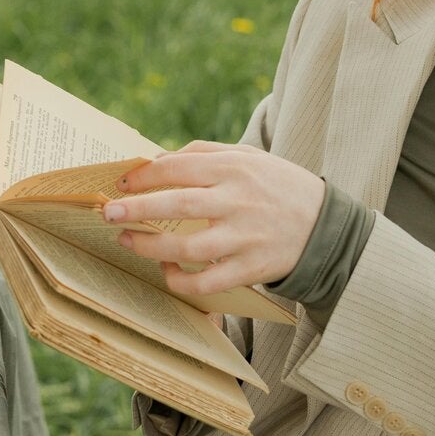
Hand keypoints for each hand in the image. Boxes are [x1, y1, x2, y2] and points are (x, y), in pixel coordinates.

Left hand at [102, 142, 326, 295]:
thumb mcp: (248, 157)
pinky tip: (166, 271)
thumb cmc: (277, 186)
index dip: (145, 176)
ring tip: (126, 241)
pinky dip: (181, 281)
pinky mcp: (251, 268)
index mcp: (235, 169)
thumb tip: (157, 159)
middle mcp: (238, 202)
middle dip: (137, 209)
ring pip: (188, 248)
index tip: (121, 183)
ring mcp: (245, 238)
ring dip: (150, 247)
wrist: (326, 224)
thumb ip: (204, 153)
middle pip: (178, 205)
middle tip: (108, 213)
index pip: (178, 169)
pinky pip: (208, 282)